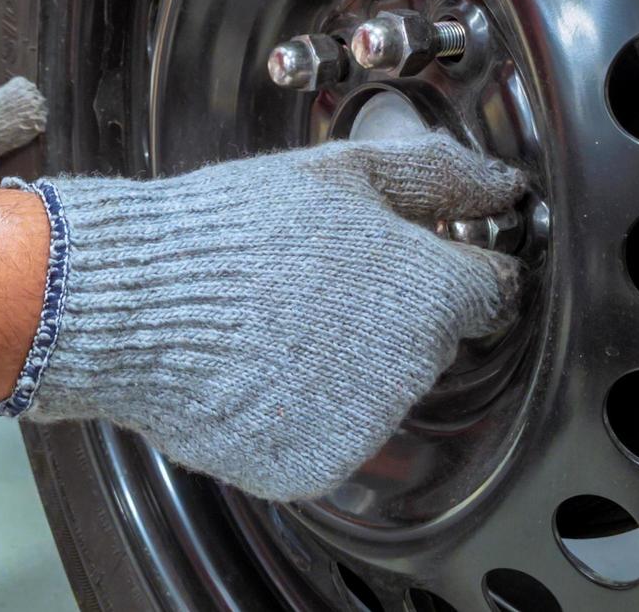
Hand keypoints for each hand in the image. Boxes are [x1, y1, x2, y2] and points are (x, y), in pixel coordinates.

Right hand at [0, 133, 525, 500]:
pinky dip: (304, 410)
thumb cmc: (235, 229)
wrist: (136, 302)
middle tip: (317, 281)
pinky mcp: (316, 466)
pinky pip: (332, 435)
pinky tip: (260, 368)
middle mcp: (412, 371)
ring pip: (382, 391)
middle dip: (393, 314)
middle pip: (432, 343)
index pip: (490, 293)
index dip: (452, 269)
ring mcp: (364, 427)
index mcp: (432, 295)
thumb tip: (502, 185)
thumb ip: (440, 178)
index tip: (408, 260)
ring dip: (349, 363)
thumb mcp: (344, 173)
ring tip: (276, 323)